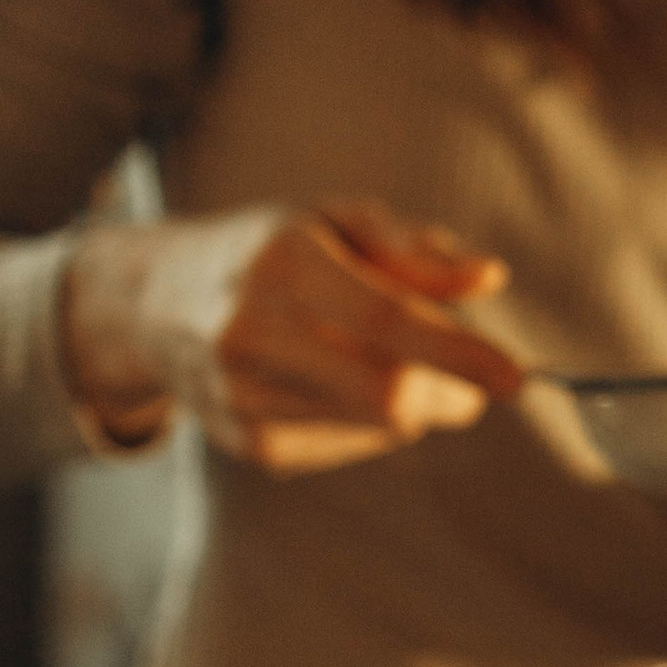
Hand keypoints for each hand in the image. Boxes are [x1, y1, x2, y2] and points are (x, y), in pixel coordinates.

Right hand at [61, 194, 525, 472]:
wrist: (152, 303)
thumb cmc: (268, 251)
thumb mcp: (336, 223)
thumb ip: (414, 249)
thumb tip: (488, 278)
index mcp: (282, 261)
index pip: (386, 321)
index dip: (458, 353)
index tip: (514, 376)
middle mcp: (252, 330)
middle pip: (385, 395)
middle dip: (447, 394)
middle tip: (474, 385)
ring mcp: (241, 395)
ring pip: (373, 425)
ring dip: (411, 405)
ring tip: (391, 367)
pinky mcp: (245, 442)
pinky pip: (346, 444)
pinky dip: (366, 421)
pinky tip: (335, 386)